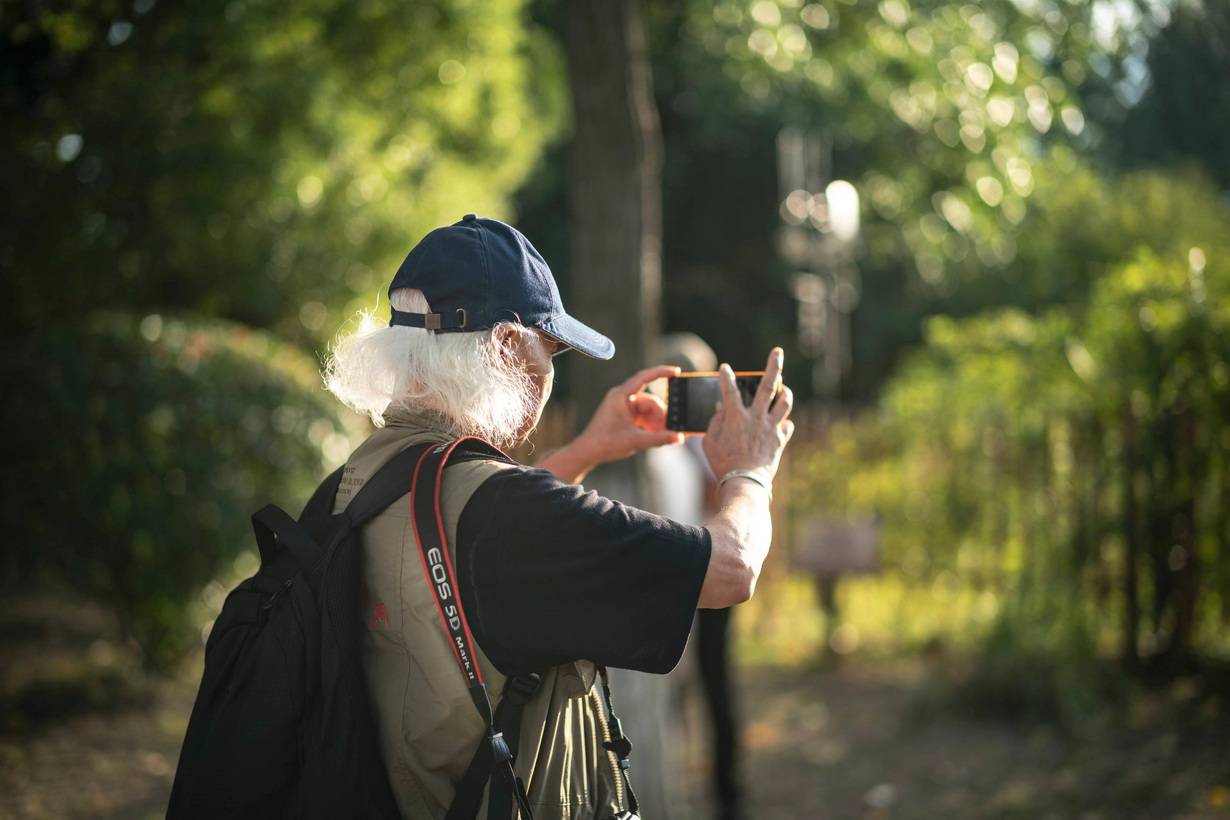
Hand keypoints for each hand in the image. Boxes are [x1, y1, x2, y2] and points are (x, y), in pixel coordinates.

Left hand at [576, 364, 684, 464]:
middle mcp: (622, 398)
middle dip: (660, 415)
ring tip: (660, 436)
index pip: (644, 377)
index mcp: (621, 396)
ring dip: (655, 422)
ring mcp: (623, 407)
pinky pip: (642, 416)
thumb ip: (659, 438)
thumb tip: (678, 437)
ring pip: (647, 410)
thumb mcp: (636, 440)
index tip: (676, 371)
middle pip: (649, 401)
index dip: (661, 372)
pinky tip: (653, 436)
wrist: (588, 453)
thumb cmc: (605, 443)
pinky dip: (649, 425)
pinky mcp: (624, 416)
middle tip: (668, 430)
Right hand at [702, 348, 794, 482]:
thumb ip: (714, 423)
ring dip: (785, 393)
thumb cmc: (722, 465)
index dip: (726, 376)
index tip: (725, 368)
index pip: (729, 389)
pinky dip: (784, 423)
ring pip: (784, 403)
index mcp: (735, 417)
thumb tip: (721, 408)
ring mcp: (771, 428)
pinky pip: (787, 426)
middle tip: (778, 351)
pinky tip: (781, 423)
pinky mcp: (780, 440)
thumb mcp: (709, 443)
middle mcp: (756, 417)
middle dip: (773, 366)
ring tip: (784, 388)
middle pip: (767, 386)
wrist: (745, 484)